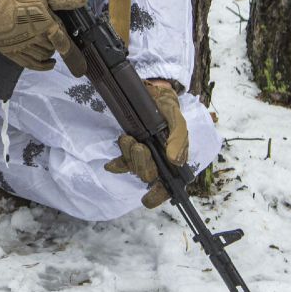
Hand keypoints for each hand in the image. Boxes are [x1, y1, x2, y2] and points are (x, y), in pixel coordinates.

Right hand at [0, 0, 86, 70]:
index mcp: (45, 24)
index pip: (63, 43)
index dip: (72, 51)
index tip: (80, 60)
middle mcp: (34, 39)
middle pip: (52, 49)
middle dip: (56, 43)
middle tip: (53, 36)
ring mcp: (21, 46)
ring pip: (42, 56)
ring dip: (48, 53)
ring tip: (49, 46)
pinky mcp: (10, 50)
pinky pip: (29, 64)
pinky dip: (40, 66)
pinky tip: (47, 64)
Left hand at [103, 79, 188, 207]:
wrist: (149, 91)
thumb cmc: (166, 107)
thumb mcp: (177, 118)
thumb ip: (179, 138)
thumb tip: (175, 161)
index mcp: (173, 157)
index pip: (168, 184)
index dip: (159, 194)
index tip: (147, 199)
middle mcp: (158, 159)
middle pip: (148, 174)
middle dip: (142, 164)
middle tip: (139, 146)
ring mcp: (142, 154)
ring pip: (134, 167)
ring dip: (129, 157)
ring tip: (129, 139)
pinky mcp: (130, 147)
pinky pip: (122, 162)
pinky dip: (117, 164)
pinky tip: (111, 165)